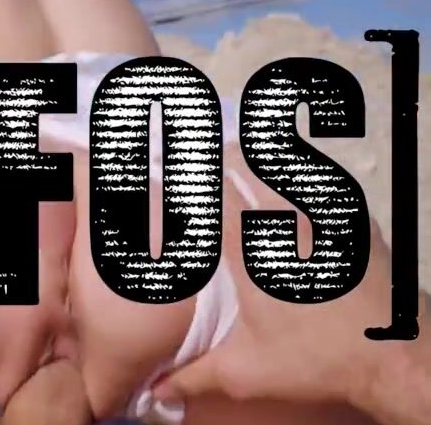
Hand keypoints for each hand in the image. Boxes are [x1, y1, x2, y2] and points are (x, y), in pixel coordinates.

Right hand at [152, 158, 394, 405]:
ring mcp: (323, 215)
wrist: (392, 356)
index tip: (168, 173)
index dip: (187, 180)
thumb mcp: (244, 371)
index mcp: (250, 250)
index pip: (211, 194)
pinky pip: (318, 182)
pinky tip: (290, 190)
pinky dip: (296, 179)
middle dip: (219, 156)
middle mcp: (284, 221)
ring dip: (255, 161)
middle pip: (244, 161)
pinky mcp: (353, 220)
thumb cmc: (317, 358)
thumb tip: (157, 391)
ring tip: (239, 159)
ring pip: (281, 164)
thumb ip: (193, 376)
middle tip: (204, 162)